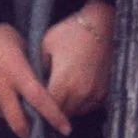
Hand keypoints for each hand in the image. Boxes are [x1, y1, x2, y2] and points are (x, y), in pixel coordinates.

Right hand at [0, 22, 71, 137]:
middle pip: (18, 123)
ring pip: (1, 115)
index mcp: (17, 73)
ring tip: (10, 98)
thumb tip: (42, 92)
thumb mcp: (23, 49)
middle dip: (29, 133)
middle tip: (36, 135)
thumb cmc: (0, 33)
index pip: (40, 101)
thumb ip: (31, 72)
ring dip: (9, 112)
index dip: (54, 117)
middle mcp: (0, 88)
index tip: (65, 129)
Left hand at [41, 0, 114, 118]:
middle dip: (53, 111)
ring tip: (60, 99)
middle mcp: (79, 93)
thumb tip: (35, 82)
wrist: (102, 24)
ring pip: (77, 112)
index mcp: (62, 83)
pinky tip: (76, 93)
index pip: (47, 108)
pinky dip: (82, 104)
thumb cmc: (71, 32)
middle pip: (62, 114)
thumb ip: (38, 67)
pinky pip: (90, 106)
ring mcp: (94, 94)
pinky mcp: (105, 91)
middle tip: (45, 105)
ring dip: (68, 108)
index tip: (32, 108)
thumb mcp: (45, 45)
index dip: (39, 109)